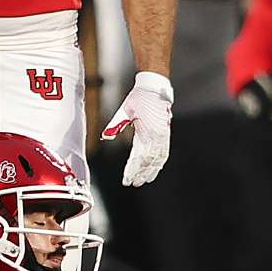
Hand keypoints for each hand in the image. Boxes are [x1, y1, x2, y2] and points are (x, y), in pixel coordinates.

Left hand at [102, 71, 173, 186]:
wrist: (155, 87)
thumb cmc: (139, 98)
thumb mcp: (125, 110)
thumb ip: (115, 125)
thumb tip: (106, 137)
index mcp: (146, 131)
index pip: (139, 157)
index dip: (132, 170)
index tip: (126, 179)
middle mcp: (157, 136)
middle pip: (149, 162)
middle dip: (140, 174)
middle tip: (132, 183)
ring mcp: (163, 136)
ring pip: (158, 160)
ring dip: (151, 171)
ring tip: (143, 180)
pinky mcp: (166, 134)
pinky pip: (164, 153)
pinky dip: (159, 163)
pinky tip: (155, 169)